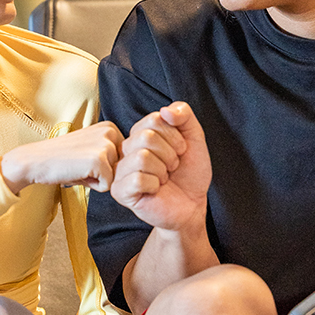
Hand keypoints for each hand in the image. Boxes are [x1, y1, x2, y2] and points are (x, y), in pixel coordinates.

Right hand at [0, 121, 122, 193]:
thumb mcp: (92, 148)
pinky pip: (107, 186)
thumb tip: (134, 169)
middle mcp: (111, 131)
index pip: (125, 160)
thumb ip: (112, 154)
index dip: (106, 167)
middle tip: (82, 165)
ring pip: (116, 178)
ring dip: (98, 180)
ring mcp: (105, 145)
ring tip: (79, 169)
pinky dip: (92, 186)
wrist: (37, 161)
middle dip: (104, 174)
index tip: (86, 159)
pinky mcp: (99, 160)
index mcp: (111, 127)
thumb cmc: (64, 159)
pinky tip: (78, 173)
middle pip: (123, 169)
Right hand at [110, 102, 211, 231]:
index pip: (154, 119)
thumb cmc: (189, 173)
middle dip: (170, 154)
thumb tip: (165, 110)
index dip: (174, 136)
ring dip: (163, 170)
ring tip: (164, 178)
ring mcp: (121, 170)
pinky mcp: (120, 191)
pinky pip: (138, 179)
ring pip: (142, 157)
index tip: (180, 151)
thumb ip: (184, 115)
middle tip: (173, 167)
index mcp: (140, 134)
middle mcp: (127, 150)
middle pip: (146, 137)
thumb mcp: (194, 137)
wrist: (192, 204)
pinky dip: (155, 185)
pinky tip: (155, 190)